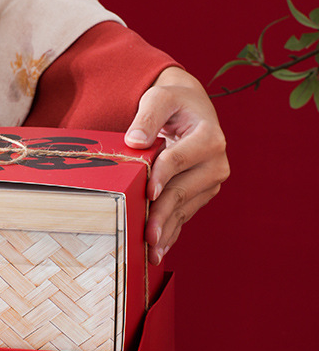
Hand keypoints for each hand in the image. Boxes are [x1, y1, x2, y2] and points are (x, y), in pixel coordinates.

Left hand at [124, 66, 228, 264]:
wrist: (189, 110)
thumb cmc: (172, 104)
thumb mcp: (160, 98)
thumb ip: (148, 116)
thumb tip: (135, 141)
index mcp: (208, 136)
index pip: (179, 159)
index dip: (163, 176)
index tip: (148, 193)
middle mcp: (216, 161)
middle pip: (182, 191)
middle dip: (163, 214)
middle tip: (147, 236)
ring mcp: (210, 181)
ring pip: (184, 209)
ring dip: (166, 231)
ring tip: (150, 252)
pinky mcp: (201, 194)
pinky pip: (184, 216)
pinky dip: (171, 234)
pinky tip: (159, 251)